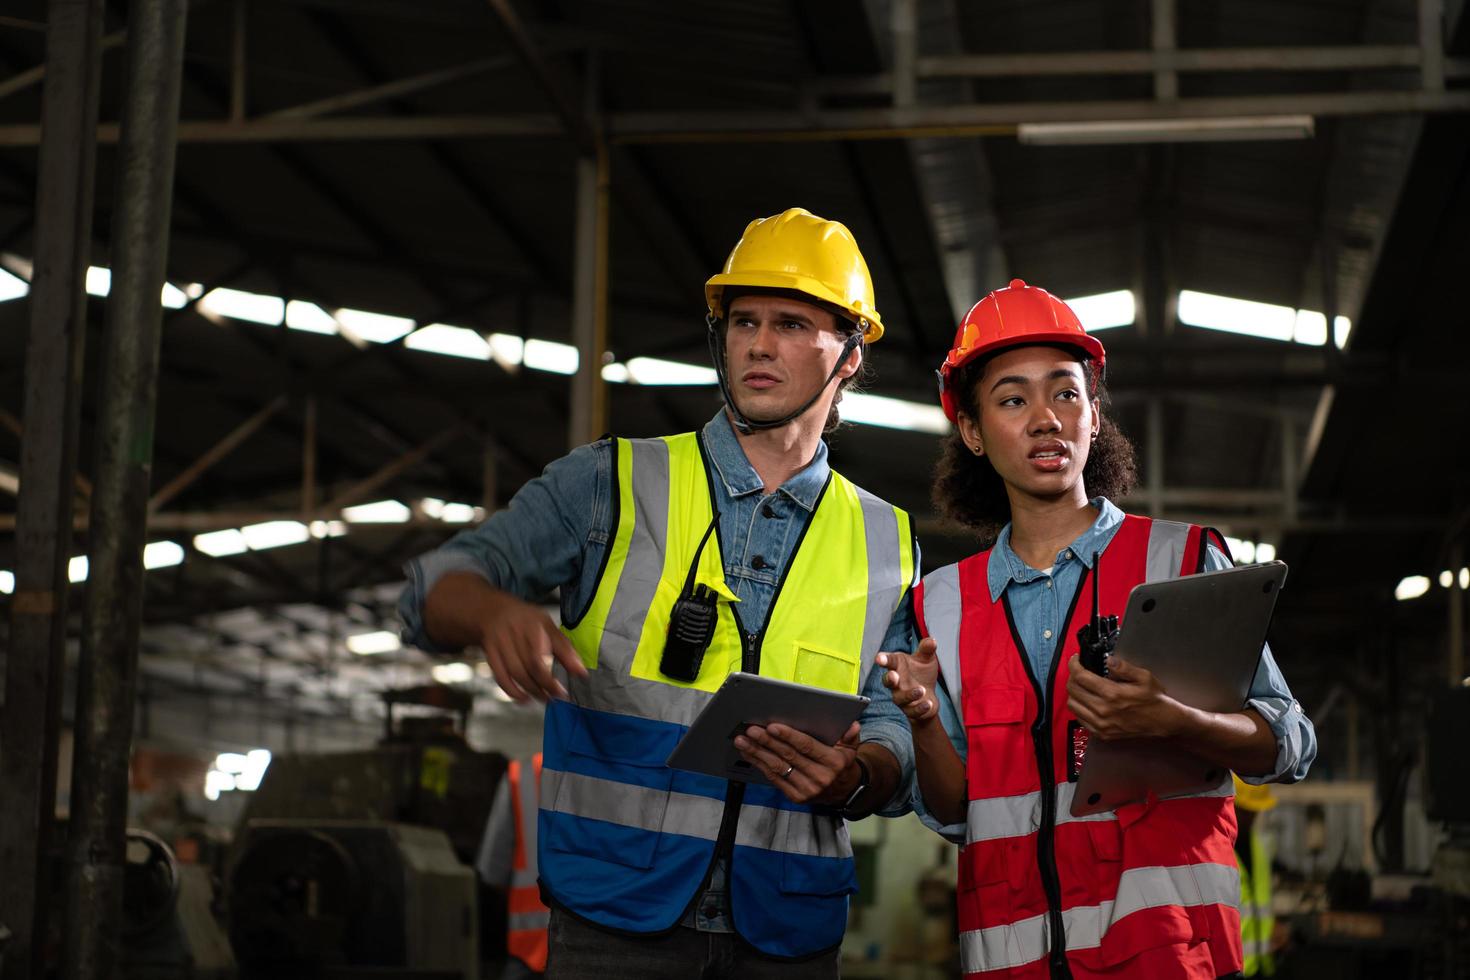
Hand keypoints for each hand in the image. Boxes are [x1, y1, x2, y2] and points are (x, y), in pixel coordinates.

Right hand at [477, 591, 587, 702]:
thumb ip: (564, 648)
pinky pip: (501, 677)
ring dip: (532, 690)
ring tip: (545, 699)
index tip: (564, 689)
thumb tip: (580, 672)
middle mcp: (513, 633)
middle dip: (545, 685)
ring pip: (516, 673)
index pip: (542, 654)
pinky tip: (524, 699)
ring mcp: (499, 644)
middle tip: (557, 697)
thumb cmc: (525, 620)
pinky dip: (512, 691)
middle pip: (530, 666)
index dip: (553, 675)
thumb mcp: (547, 625)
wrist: (491, 611)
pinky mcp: (490, 655)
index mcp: (532, 624)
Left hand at [733, 721, 859, 803]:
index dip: (789, 736)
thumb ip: (850, 736)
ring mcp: (807, 789)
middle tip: (752, 730)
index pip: (807, 747)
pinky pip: (774, 778)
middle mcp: (820, 777)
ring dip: (758, 753)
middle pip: (788, 756)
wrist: (844, 791)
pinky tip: (749, 753)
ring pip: (778, 768)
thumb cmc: (842, 763)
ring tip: (743, 741)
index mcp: (833, 762)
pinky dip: (760, 765)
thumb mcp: (850, 748)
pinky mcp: (796, 796)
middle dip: (767, 742)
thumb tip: (852, 725)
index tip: (772, 726)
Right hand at [876, 638, 939, 725]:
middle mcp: (897, 683)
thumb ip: (927, 649)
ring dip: (910, 694)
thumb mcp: (926, 659)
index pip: (889, 661)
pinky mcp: (910, 710)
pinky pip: (913, 711)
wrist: (928, 697)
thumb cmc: (922, 675)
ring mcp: (902, 697)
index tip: (879, 658)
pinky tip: (928, 703)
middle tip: (893, 675)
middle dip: (889, 679)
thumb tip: (931, 640)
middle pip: (888, 681)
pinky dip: (920, 707)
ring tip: (921, 689)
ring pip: (900, 698)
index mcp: (898, 666)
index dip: (883, 659)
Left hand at [1065, 654, 1183, 741]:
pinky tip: (1087, 701)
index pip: (1080, 677)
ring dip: (1073, 693)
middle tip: (1078, 671)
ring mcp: (1101, 724)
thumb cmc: (1154, 699)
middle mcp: (1103, 710)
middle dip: (1072, 676)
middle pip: (1072, 690)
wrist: (1163, 722)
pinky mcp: (1102, 734)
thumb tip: (1108, 660)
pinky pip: (1080, 719)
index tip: (1075, 659)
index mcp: (1112, 694)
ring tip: (1082, 685)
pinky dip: (1079, 708)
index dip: (1074, 665)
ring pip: (1072, 705)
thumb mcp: (1143, 677)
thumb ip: (1123, 667)